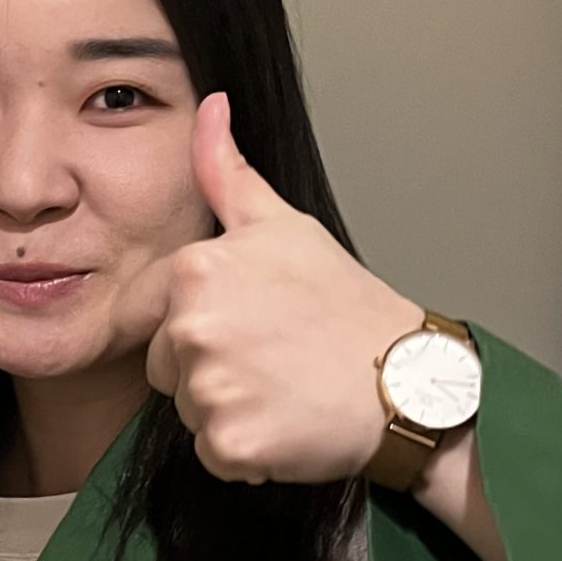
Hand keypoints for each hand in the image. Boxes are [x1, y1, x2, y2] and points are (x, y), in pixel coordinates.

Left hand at [129, 93, 422, 486]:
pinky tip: (287, 422)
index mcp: (194, 271)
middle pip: (167, 367)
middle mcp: (192, 328)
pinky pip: (214, 454)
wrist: (407, 379)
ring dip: (229, 410)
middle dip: (211, 369)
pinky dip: (246, 450)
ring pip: (190, 411)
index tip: (254, 325)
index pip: (154, 314)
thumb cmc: (346, 303)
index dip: (203, 323)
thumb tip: (208, 106)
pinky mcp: (229, 445)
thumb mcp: (284, 225)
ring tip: (284, 387)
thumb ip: (226, 172)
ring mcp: (210, 390)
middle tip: (275, 357)